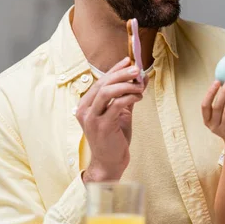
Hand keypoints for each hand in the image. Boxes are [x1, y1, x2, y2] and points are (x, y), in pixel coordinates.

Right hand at [76, 57, 147, 182]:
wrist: (109, 162)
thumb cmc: (113, 138)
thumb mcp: (120, 113)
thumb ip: (126, 96)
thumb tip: (140, 78)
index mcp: (85, 105)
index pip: (100, 81)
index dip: (114, 70)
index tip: (128, 61)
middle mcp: (84, 110)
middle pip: (102, 84)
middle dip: (121, 74)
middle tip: (136, 69)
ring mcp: (92, 118)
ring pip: (106, 92)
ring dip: (125, 85)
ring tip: (139, 86)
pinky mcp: (102, 126)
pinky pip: (116, 105)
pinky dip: (129, 98)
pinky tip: (138, 97)